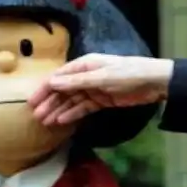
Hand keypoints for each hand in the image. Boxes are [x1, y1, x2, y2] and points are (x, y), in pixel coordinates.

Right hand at [28, 54, 173, 125]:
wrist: (154, 82)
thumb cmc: (128, 74)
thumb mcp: (101, 77)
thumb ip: (77, 82)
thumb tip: (52, 83)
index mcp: (85, 64)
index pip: (59, 76)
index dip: (45, 88)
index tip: (31, 100)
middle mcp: (86, 76)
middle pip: (63, 89)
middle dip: (49, 102)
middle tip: (36, 116)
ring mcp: (94, 89)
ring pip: (72, 100)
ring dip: (59, 110)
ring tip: (45, 122)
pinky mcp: (102, 100)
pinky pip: (84, 107)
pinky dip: (73, 114)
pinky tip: (62, 121)